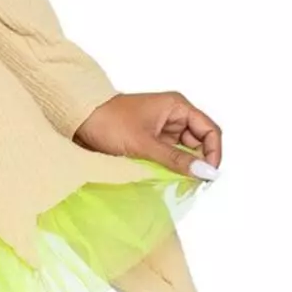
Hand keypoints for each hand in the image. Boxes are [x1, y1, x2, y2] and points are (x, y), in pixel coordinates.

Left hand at [74, 92, 221, 178]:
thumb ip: (176, 160)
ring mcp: (163, 128)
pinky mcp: (151, 141)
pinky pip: (170, 155)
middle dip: (199, 162)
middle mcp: (174, 115)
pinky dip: (171, 167)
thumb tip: (205, 173)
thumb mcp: (145, 144)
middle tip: (194, 185)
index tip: (208, 175)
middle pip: (200, 142)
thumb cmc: (109, 123)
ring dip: (184, 167)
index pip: (210, 130)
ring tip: (181, 184)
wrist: (78, 120)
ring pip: (185, 151)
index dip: (214, 153)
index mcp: (178, 106)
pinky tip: (169, 179)